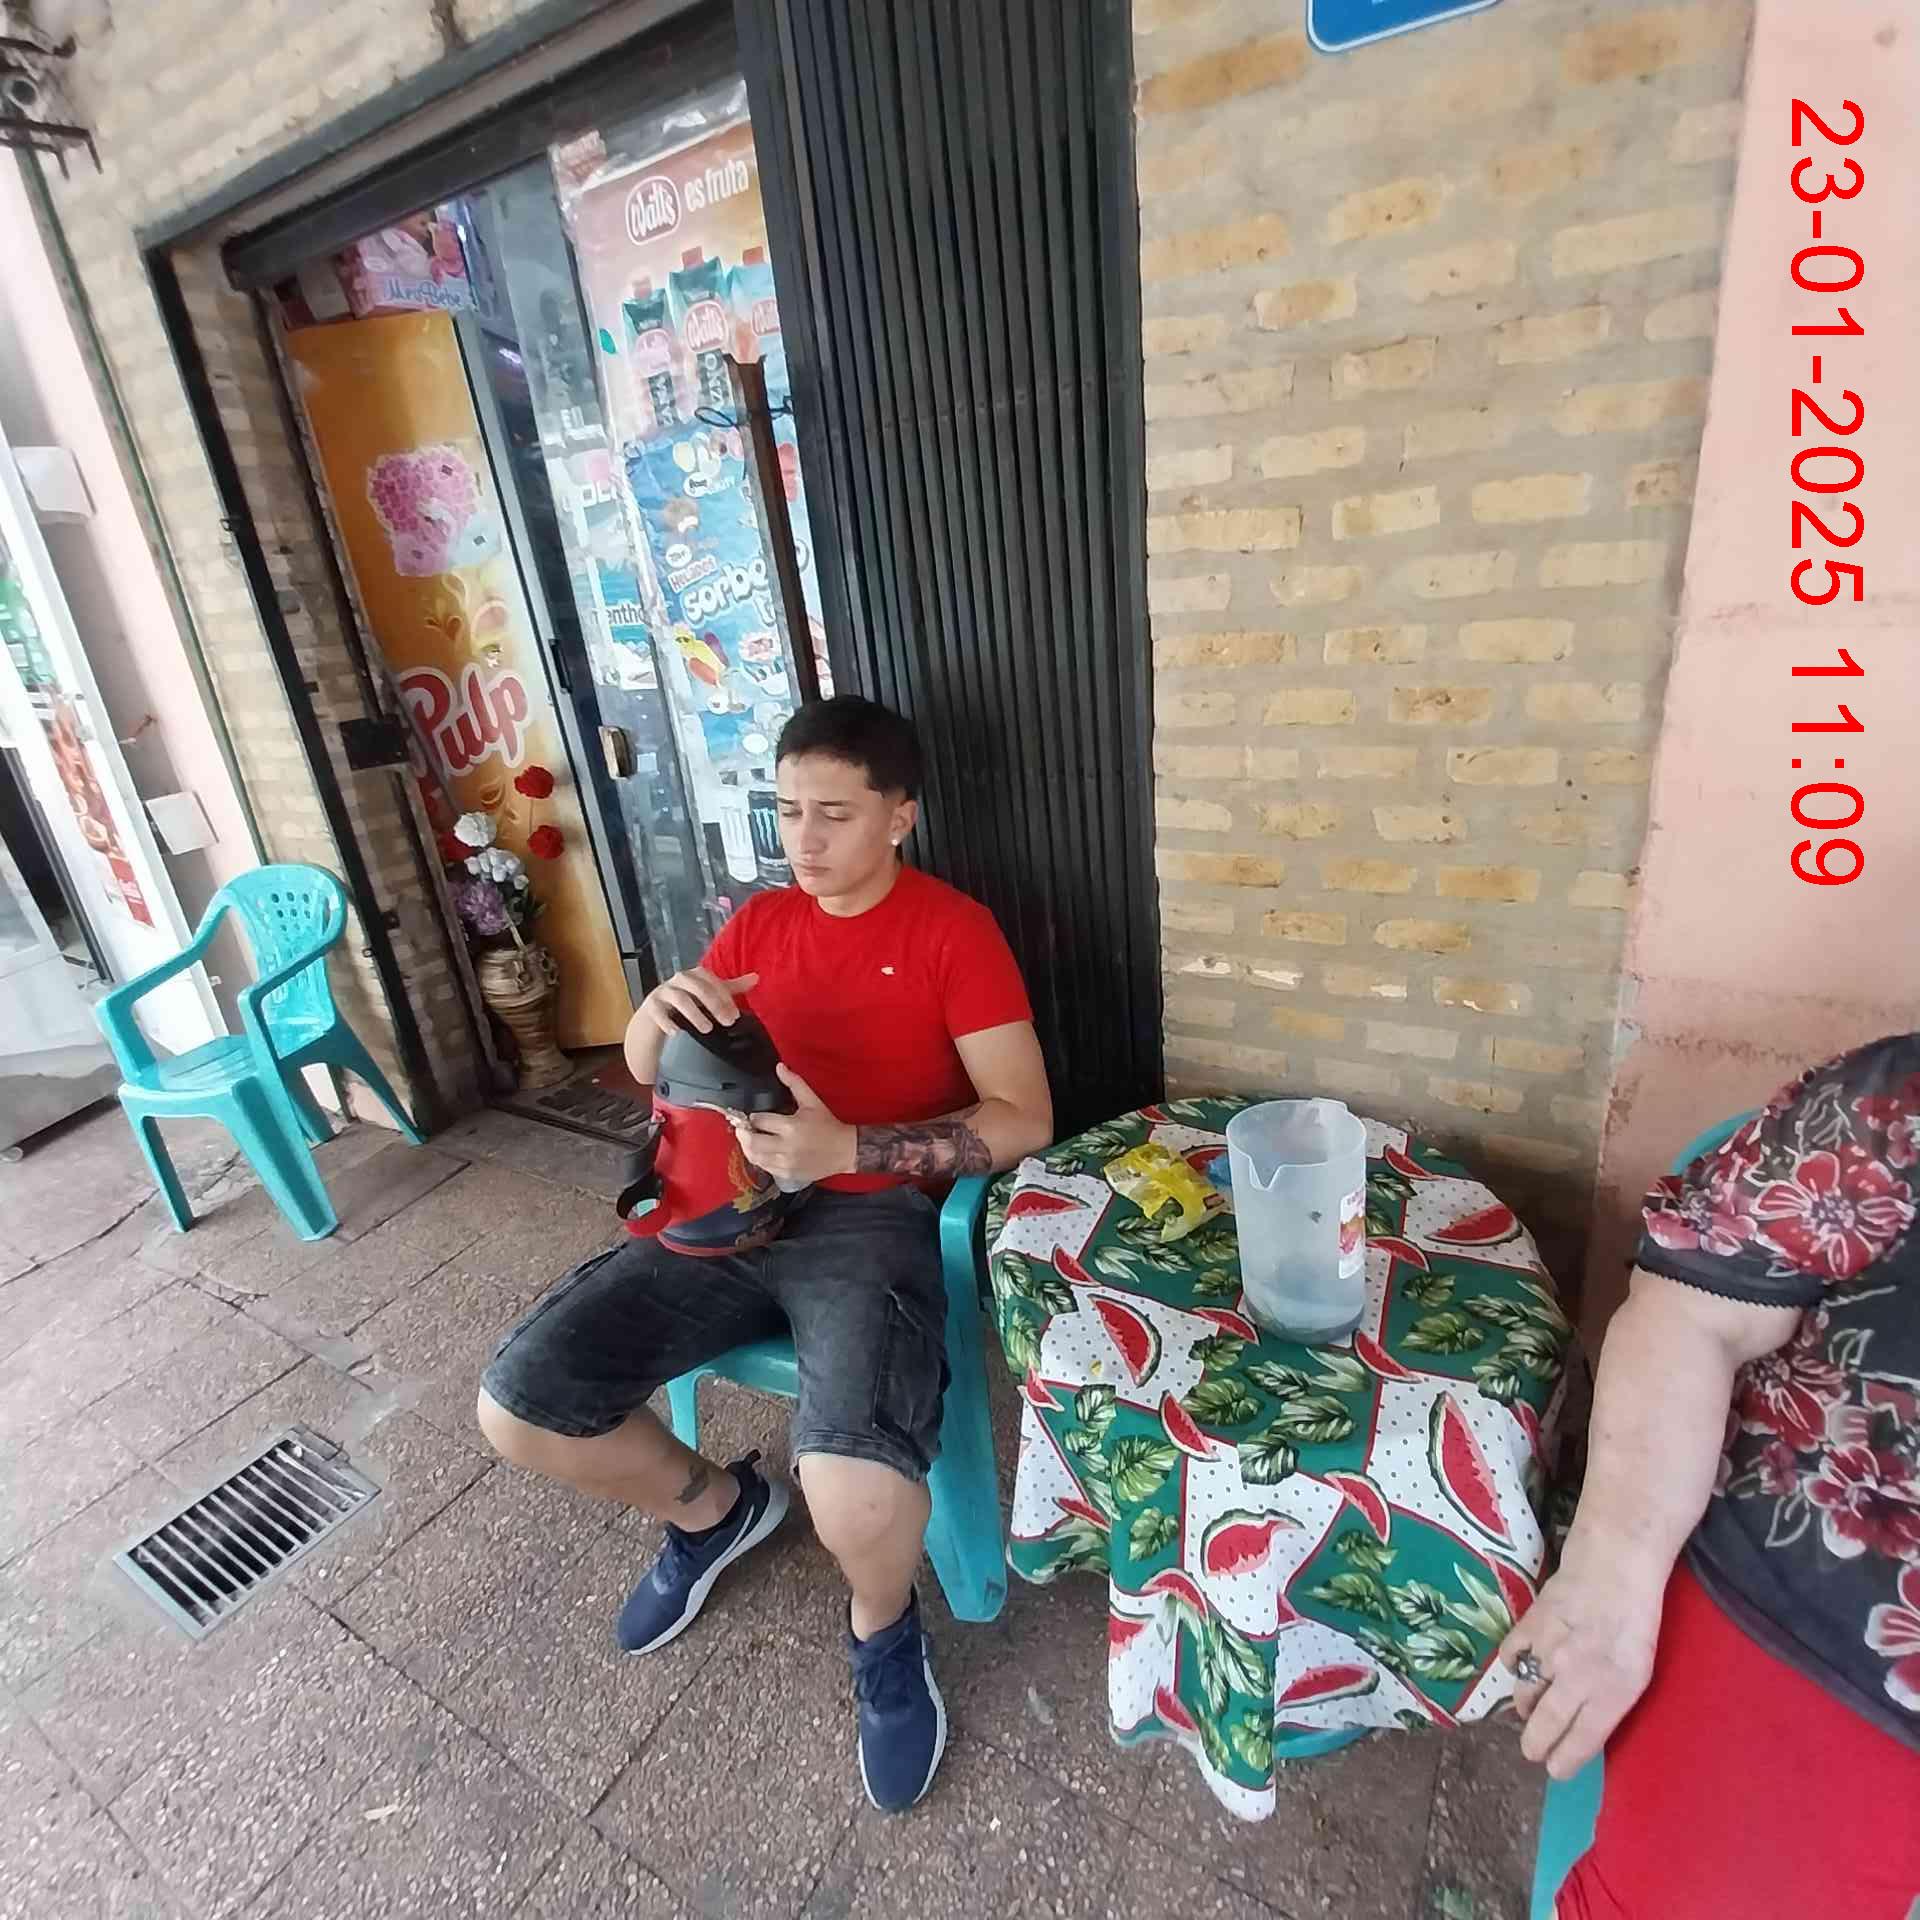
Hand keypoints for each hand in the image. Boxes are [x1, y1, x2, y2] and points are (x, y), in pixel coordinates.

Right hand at [640, 967, 758, 1037]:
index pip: (711, 981)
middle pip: (697, 987)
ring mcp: (663, 993)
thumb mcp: (709, 995)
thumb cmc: (685, 1003)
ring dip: (695, 1014)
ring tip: (706, 1029)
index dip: (724, 997)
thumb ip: (730, 988)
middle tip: (727, 1022)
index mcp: (694, 976)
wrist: (654, 1018)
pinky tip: (677, 1033)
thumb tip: (756, 978)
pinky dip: (668, 1023)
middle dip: (714, 1004)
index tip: (735, 1015)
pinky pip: (658, 1012)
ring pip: (679, 998)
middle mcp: (679, 981)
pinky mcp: (651, 1007)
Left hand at [731, 1065, 854, 1186]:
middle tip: (742, 1128)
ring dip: (747, 1147)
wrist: (844, 1150)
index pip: (759, 1121)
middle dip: (743, 1133)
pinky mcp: (788, 1174)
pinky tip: (761, 1151)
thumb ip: (794, 1083)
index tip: (753, 1116)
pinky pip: (765, 1168)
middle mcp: (786, 1146)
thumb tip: (780, 1067)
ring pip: (755, 1157)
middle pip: (752, 1142)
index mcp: (791, 1126)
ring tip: (749, 1139)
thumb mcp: (812, 1101)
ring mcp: (786, 1163)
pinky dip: (759, 1159)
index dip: (753, 1117)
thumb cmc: (828, 1125)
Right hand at [1499, 1554, 1663, 1779]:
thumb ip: (1609, 1701)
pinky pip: (1509, 1658)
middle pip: (1545, 1725)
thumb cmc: (1635, 1624)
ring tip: (1530, 1707)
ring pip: (1524, 1694)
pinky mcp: (1528, 1626)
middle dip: (1535, 1744)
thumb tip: (1580, 1725)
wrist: (1614, 1567)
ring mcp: (1549, 1652)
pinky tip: (1523, 1665)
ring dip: (1525, 1706)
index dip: (1564, 1760)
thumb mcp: (1637, 1672)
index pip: (1581, 1740)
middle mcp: (1578, 1678)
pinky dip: (1512, 1667)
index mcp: (1613, 1693)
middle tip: (1531, 1751)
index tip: (1555, 1769)